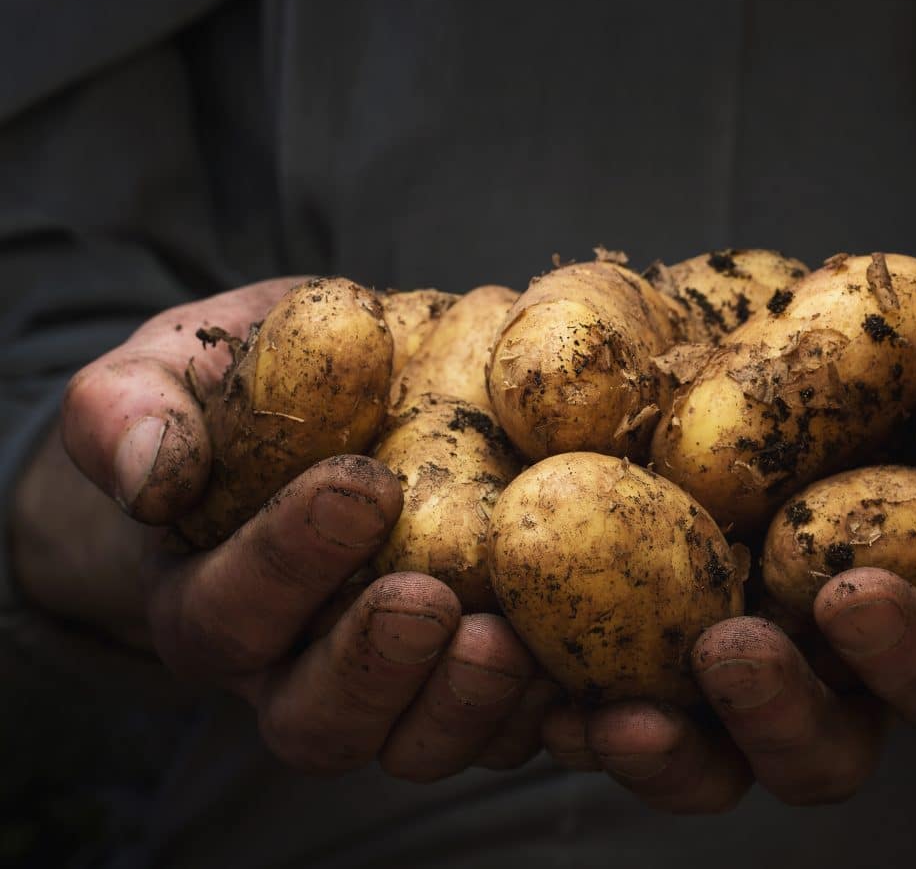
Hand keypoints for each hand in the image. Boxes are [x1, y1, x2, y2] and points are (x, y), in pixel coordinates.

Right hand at [15, 280, 555, 777]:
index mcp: (215, 597)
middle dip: (375, 666)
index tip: (360, 484)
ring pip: (416, 741)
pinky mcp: (470, 676)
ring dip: (467, 704)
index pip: (229, 611)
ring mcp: (393, 682)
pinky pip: (505, 723)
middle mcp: (296, 665)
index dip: (287, 562)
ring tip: (512, 638)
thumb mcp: (174, 371)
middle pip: (318, 719)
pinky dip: (545, 704)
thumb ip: (135, 408)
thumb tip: (148, 474)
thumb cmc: (244, 394)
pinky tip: (582, 656)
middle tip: (430, 599)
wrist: (334, 407)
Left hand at [543, 341, 915, 811]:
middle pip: (823, 752)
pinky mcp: (653, 677)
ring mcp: (738, 691)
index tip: (851, 592)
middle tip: (729, 650)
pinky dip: (583, 722)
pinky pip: (622, 725)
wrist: (820, 420)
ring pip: (717, 766)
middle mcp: (835, 683)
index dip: (909, 651)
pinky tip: (545, 694)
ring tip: (610, 713)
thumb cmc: (900, 406)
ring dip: (668, 754)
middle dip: (776, 713)